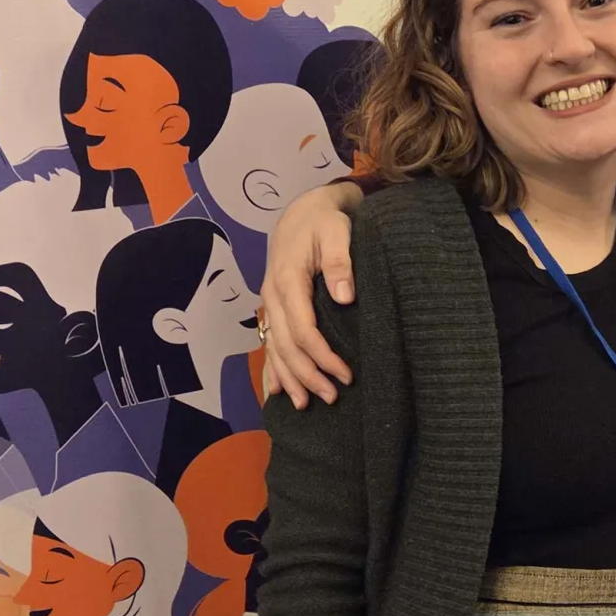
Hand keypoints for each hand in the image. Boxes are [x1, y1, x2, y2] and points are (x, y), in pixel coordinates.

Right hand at [260, 181, 363, 407]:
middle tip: (333, 397)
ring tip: (306, 405)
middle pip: (286, 346)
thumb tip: (344, 297)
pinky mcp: (273, 307)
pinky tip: (277, 392)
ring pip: (275, 348)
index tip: (346, 374)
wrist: (304, 210)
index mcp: (288, 280)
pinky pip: (269, 343)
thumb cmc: (326, 220)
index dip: (322, 356)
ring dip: (290, 378)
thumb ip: (341, 261)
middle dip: (307, 375)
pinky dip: (273, 369)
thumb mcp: (337, 231)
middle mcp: (273, 296)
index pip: (303, 329)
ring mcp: (270, 303)